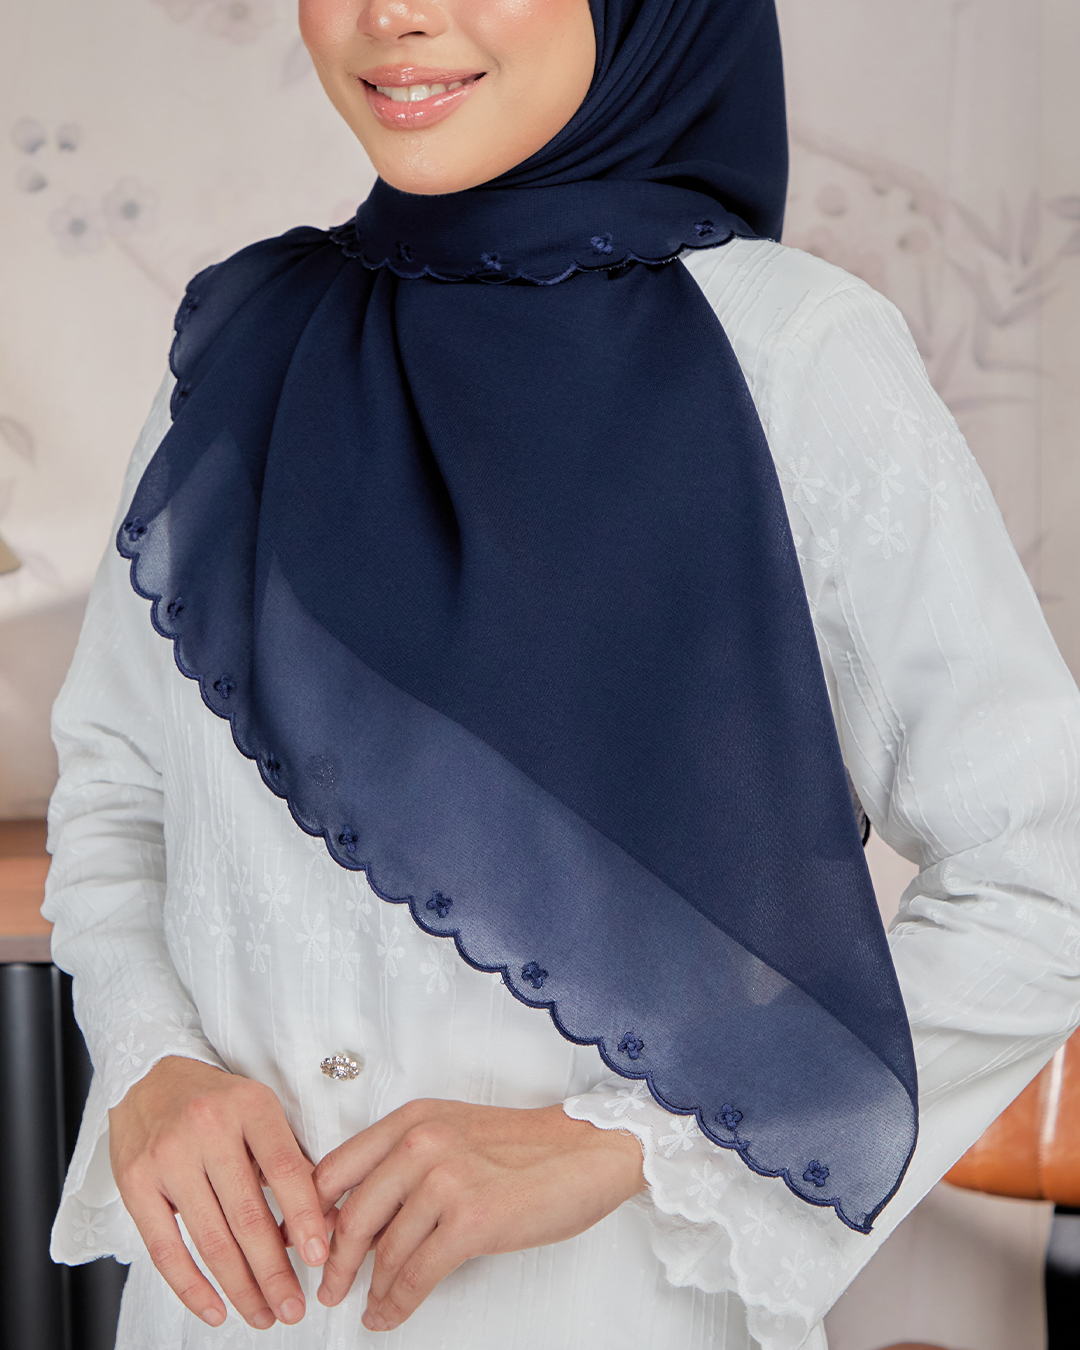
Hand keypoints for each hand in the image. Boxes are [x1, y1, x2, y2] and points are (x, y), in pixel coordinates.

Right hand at [109, 1056, 328, 1330]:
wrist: (148, 1077)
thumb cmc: (215, 1100)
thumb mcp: (259, 1111)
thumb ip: (289, 1161)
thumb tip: (323, 1223)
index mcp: (250, 1106)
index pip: (286, 1170)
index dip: (304, 1218)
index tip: (319, 1257)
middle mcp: (208, 1129)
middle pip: (247, 1215)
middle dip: (274, 1271)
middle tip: (293, 1307)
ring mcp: (168, 1157)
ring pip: (211, 1239)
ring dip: (240, 1287)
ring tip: (263, 1313)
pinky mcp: (135, 1184)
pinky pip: (165, 1248)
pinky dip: (192, 1286)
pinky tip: (215, 1309)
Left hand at [312, 1097, 645, 1331]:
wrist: (588, 1151)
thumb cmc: (526, 1147)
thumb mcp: (454, 1133)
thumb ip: (406, 1161)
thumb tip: (362, 1212)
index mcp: (412, 1119)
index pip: (335, 1168)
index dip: (314, 1215)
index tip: (310, 1244)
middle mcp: (421, 1143)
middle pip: (350, 1216)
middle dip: (334, 1263)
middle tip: (329, 1287)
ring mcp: (444, 1180)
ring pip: (383, 1251)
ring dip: (368, 1289)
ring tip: (366, 1304)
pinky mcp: (470, 1220)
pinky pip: (414, 1275)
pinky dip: (395, 1304)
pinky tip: (388, 1314)